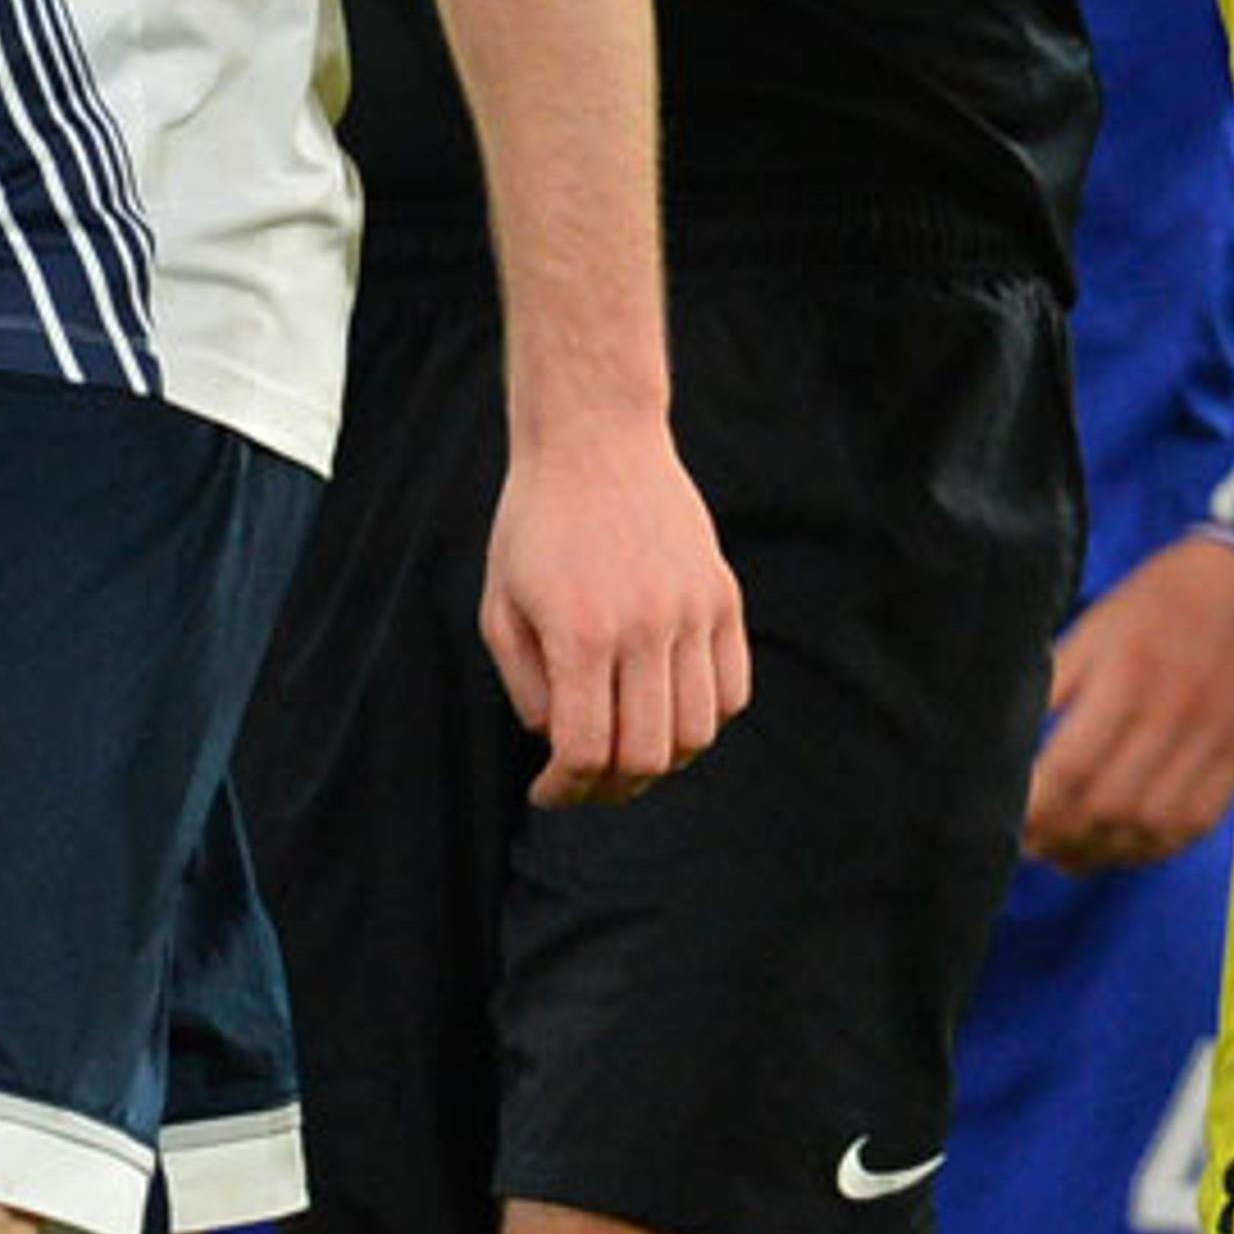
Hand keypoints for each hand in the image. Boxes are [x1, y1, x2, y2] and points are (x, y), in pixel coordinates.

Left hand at [478, 421, 749, 805]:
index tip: (548, 792)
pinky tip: (666, 709)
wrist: (595, 441)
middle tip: (587, 783)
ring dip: (661, 759)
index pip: (585, 751)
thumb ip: (527, 688)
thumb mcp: (500, 608)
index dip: (565, 789)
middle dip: (611, 787)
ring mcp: (693, 610)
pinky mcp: (723, 596)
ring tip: (628, 749)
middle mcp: (644, 625)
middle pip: (646, 755)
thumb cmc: (534, 527)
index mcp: (580, 632)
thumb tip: (562, 745)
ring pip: (697, 732)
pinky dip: (704, 719)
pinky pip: (732, 691)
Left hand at [1020, 528, 1233, 872]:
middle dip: (1058, 837)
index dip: (1033, 809)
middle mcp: (1172, 711)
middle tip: (1026, 847)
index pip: (1071, 766)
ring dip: (1101, 853)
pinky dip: (1152, 848)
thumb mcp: (1092, 628)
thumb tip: (1004, 739)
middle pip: (1108, 804)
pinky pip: (1195, 822)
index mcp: (1127, 672)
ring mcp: (1212, 738)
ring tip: (1064, 855)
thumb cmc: (1152, 603)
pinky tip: (1119, 847)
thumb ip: (1052, 682)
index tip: (1003, 824)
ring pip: (1151, 825)